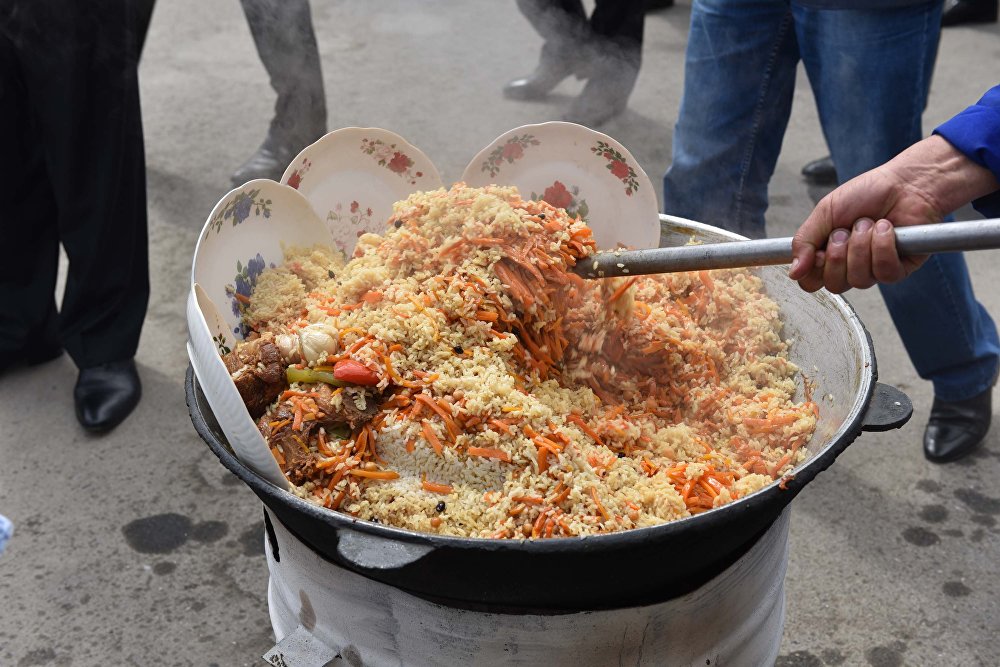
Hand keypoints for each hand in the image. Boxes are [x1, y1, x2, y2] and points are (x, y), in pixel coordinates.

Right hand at [789, 135, 998, 292]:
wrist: (905, 182)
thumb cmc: (867, 193)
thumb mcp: (825, 212)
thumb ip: (804, 241)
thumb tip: (793, 272)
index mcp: (828, 255)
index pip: (811, 283)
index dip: (813, 271)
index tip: (820, 250)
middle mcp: (850, 266)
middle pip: (834, 285)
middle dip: (839, 254)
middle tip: (846, 230)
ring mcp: (874, 270)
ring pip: (859, 279)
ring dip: (862, 246)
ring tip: (870, 223)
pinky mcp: (899, 269)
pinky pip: (884, 272)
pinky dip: (883, 246)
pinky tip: (886, 228)